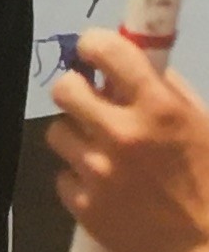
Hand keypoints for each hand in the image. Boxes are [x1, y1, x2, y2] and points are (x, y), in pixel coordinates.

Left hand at [49, 29, 208, 251]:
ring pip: (57, 133)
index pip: (106, 51)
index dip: (92, 45)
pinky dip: (79, 177)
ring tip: (99, 149)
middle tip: (90, 100)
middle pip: (64, 89)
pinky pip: (63, 177)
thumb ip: (170, 92)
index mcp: (159, 107)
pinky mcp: (83, 206)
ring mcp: (97, 172)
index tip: (92, 51)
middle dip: (76, 89)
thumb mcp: (204, 123)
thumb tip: (140, 66)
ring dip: (76, 135)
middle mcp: (122, 134)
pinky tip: (103, 185)